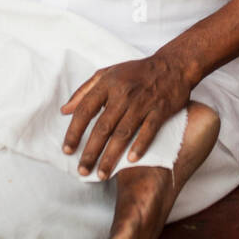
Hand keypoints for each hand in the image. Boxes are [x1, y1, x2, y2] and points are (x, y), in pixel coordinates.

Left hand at [60, 53, 190, 179]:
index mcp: (107, 83)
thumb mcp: (107, 73)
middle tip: (82, 171)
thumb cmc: (136, 71)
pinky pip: (148, 131)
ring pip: (123, 133)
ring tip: (102, 174)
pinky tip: (130, 161)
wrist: (173, 65)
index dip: (74, 132)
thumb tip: (64, 110)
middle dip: (90, 152)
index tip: (67, 150)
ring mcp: (142, 102)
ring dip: (111, 156)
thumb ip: (84, 91)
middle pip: (103, 127)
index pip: (85, 110)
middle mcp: (123, 93)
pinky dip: (139, 146)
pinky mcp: (160, 109)